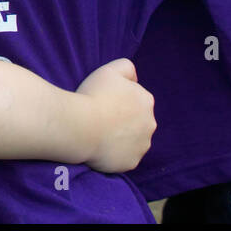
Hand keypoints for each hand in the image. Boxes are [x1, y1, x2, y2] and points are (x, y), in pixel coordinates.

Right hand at [76, 58, 155, 173]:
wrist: (80, 126)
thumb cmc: (93, 96)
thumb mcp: (109, 70)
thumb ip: (126, 67)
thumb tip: (134, 77)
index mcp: (146, 101)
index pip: (135, 100)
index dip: (118, 101)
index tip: (103, 102)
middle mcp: (150, 124)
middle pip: (137, 122)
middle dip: (123, 121)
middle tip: (100, 118)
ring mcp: (142, 145)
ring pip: (132, 141)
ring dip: (120, 138)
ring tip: (98, 134)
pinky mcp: (131, 162)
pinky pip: (124, 158)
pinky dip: (114, 154)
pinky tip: (99, 147)